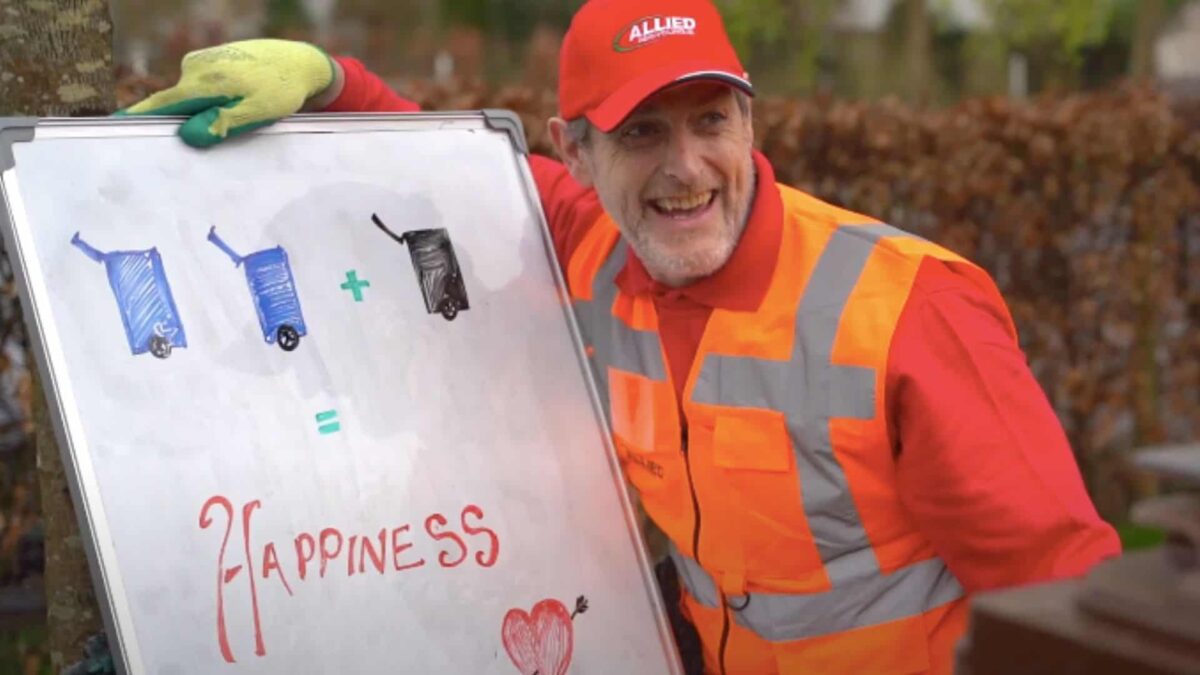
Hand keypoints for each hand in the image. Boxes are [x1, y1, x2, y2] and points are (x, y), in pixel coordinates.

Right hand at [119, 39, 339, 147]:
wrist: (298, 62)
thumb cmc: (280, 89)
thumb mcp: (256, 112)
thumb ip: (223, 123)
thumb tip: (189, 137)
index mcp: (203, 82)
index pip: (161, 106)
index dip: (137, 119)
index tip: (112, 127)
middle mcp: (194, 68)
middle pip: (173, 104)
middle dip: (176, 124)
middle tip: (185, 147)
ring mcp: (200, 62)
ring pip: (189, 97)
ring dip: (200, 113)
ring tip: (235, 117)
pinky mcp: (210, 61)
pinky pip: (200, 89)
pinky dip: (207, 101)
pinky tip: (232, 106)